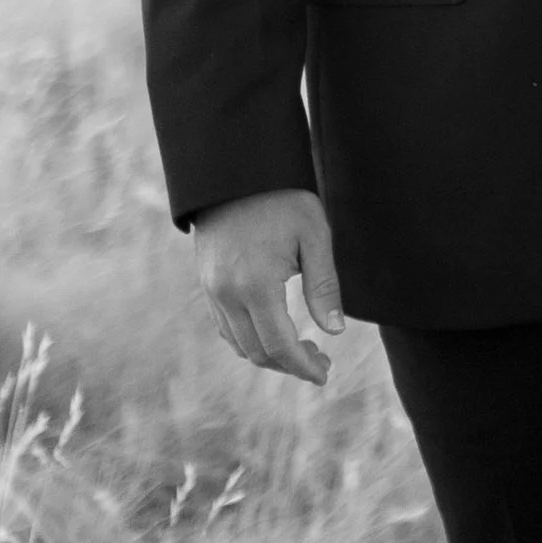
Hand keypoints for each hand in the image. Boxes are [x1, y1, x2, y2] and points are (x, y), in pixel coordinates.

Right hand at [191, 187, 344, 384]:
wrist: (236, 169)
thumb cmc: (282, 198)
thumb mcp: (314, 235)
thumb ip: (324, 285)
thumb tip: (335, 331)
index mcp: (256, 285)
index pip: (280, 346)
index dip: (303, 367)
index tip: (325, 373)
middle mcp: (227, 294)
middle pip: (257, 353)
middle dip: (289, 365)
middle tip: (320, 361)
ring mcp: (212, 290)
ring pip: (238, 344)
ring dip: (269, 354)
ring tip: (301, 348)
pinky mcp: (206, 283)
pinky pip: (225, 326)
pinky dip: (248, 338)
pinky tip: (272, 330)